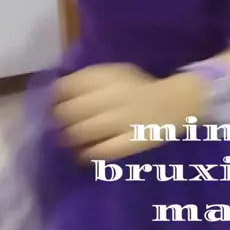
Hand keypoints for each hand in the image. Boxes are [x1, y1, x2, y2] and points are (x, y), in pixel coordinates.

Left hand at [53, 64, 188, 161]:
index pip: (70, 86)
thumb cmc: (140, 88)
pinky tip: (83, 156)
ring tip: (67, 142)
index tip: (51, 105)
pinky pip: (107, 150)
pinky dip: (91, 154)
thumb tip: (57, 91)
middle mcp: (116, 97)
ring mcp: (126, 120)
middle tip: (56, 127)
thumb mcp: (116, 73)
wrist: (178, 102)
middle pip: (74, 110)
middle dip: (60, 120)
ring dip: (71, 138)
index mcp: (110, 78)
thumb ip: (89, 79)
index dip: (56, 97)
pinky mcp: (136, 140)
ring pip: (87, 131)